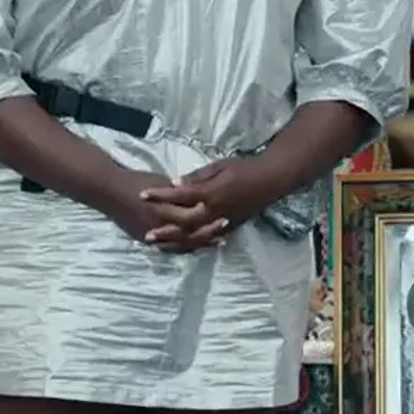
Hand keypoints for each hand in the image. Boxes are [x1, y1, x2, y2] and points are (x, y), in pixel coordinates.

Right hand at [99, 169, 226, 252]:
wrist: (109, 190)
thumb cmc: (136, 181)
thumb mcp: (160, 180)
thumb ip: (179, 190)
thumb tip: (198, 191)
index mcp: (162, 207)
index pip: (190, 216)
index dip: (208, 217)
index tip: (224, 212)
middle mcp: (158, 224)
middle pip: (188, 234)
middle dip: (208, 232)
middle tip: (224, 227)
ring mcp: (151, 235)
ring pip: (180, 244)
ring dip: (199, 243)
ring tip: (217, 241)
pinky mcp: (145, 240)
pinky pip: (168, 248)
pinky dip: (183, 248)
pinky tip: (196, 246)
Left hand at [139, 155, 287, 243]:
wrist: (271, 179)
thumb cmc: (245, 168)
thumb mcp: (219, 166)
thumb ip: (197, 177)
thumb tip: (176, 183)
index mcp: (211, 192)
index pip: (180, 194)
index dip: (160, 195)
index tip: (142, 195)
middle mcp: (215, 211)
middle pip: (184, 223)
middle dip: (164, 229)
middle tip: (145, 234)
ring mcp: (222, 222)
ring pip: (194, 236)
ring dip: (175, 242)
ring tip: (160, 246)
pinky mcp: (229, 227)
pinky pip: (207, 240)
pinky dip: (192, 245)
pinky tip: (181, 247)